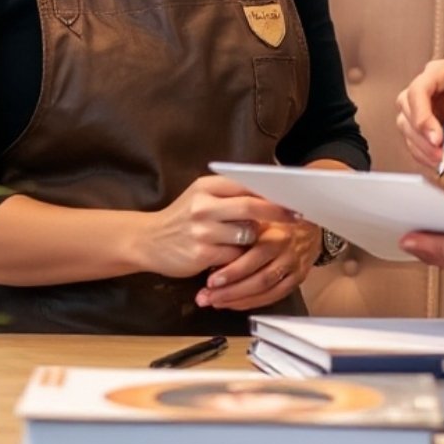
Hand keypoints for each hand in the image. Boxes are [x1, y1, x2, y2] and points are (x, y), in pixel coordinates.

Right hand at [138, 174, 297, 278]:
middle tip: (296, 217)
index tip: (293, 197)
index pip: (247, 185)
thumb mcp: (202, 196)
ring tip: (250, 240)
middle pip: (250, 208)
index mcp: (207, 187)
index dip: (272, 193)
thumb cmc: (183, 217)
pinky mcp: (201, 255)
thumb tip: (271, 193)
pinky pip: (235, 257)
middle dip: (277, 213)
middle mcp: (204, 207)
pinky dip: (240, 258)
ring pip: (246, 235)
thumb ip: (231, 193)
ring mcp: (202, 231)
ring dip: (254, 239)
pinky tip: (234, 256)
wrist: (147, 241)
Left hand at [196, 217, 322, 310]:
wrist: (311, 223)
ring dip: (238, 300)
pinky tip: (234, 304)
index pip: (254, 257)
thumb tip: (213, 240)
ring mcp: (294, 267)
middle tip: (206, 297)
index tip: (209, 279)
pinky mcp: (298, 279)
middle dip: (230, 291)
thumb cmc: (279, 216)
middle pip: (259, 278)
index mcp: (278, 233)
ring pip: (266, 290)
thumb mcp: (262, 213)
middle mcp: (288, 252)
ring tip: (214, 302)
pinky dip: (252, 303)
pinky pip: (274, 296)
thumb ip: (244, 224)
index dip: (232, 271)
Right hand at [395, 59, 443, 170]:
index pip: (421, 87)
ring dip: (423, 148)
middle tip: (443, 154)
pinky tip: (441, 160)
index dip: (422, 113)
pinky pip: (413, 140)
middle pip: (408, 106)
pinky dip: (425, 154)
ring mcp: (424, 104)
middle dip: (422, 135)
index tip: (437, 138)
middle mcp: (431, 85)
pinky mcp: (423, 123)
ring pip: (406, 125)